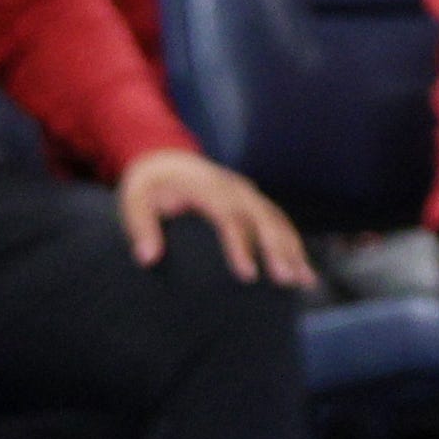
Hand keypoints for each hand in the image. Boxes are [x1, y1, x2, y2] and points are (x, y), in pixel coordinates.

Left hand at [115, 151, 311, 289]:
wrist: (166, 158)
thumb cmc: (149, 185)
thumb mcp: (133, 200)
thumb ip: (141, 227)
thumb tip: (147, 258)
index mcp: (208, 187)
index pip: (229, 217)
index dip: (241, 246)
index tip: (248, 275)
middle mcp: (235, 188)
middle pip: (263, 219)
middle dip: (278, 249)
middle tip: (287, 280)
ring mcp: (249, 194)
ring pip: (278, 220)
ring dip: (293, 249)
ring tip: (305, 280)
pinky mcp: (254, 202)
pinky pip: (280, 222)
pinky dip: (294, 244)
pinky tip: (304, 269)